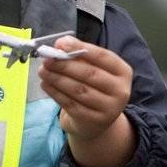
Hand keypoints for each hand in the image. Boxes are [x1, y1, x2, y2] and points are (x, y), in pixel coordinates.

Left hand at [39, 36, 137, 166]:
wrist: (95, 123)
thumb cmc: (93, 90)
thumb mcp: (94, 72)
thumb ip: (80, 57)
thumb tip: (61, 43)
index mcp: (123, 72)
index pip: (103, 57)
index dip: (81, 48)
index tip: (61, 43)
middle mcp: (120, 90)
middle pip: (89, 74)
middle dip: (65, 65)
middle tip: (47, 59)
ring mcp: (107, 107)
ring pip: (78, 90)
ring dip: (57, 79)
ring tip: (43, 71)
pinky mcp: (91, 120)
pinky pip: (70, 103)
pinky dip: (55, 93)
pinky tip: (45, 84)